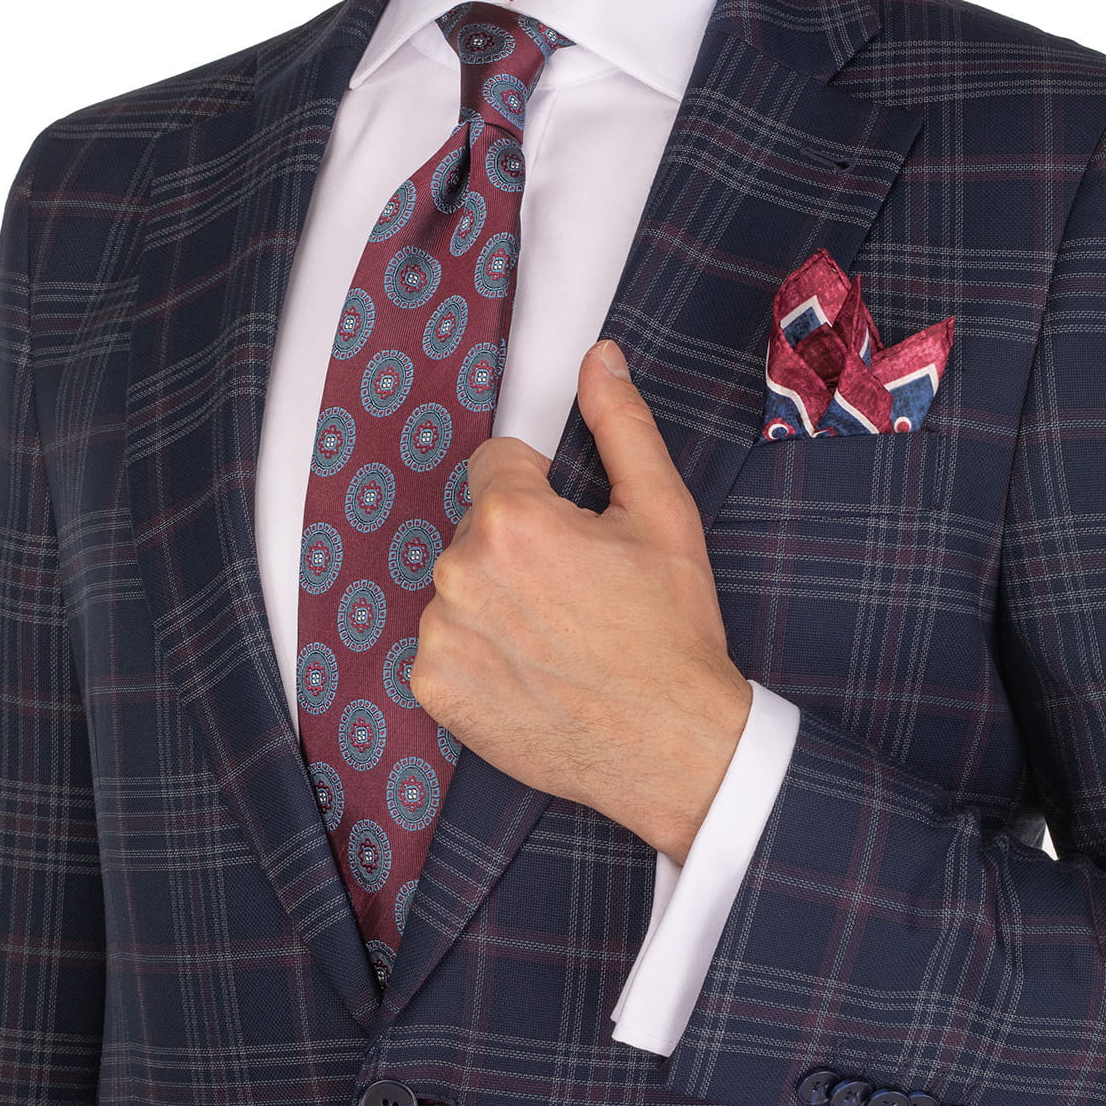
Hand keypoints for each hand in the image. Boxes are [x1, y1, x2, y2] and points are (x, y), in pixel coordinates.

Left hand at [410, 339, 752, 864]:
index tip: (577, 540)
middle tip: (576, 597)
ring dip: (495, 603)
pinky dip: (477, 657)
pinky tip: (530, 673)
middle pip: (475, 529)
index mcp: (510, 518)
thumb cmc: (672, 633)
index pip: (496, 465)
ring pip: (458, 587)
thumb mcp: (662, 514)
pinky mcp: (432, 687)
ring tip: (556, 640)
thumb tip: (599, 359)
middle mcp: (459, 571)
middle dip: (518, 550)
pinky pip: (442, 646)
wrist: (672, 745)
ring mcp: (440, 634)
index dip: (543, 496)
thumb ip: (621, 425)